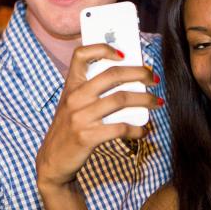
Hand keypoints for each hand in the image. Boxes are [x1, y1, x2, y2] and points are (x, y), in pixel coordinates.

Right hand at [35, 44, 159, 190]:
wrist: (53, 161)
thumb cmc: (69, 128)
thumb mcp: (73, 104)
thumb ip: (92, 91)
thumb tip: (130, 81)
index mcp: (71, 85)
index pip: (81, 55)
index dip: (103, 48)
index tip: (124, 54)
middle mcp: (74, 97)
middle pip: (112, 75)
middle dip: (139, 73)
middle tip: (154, 78)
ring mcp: (80, 117)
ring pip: (120, 99)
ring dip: (145, 100)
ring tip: (157, 103)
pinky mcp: (87, 137)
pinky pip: (120, 128)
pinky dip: (137, 129)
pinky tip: (143, 131)